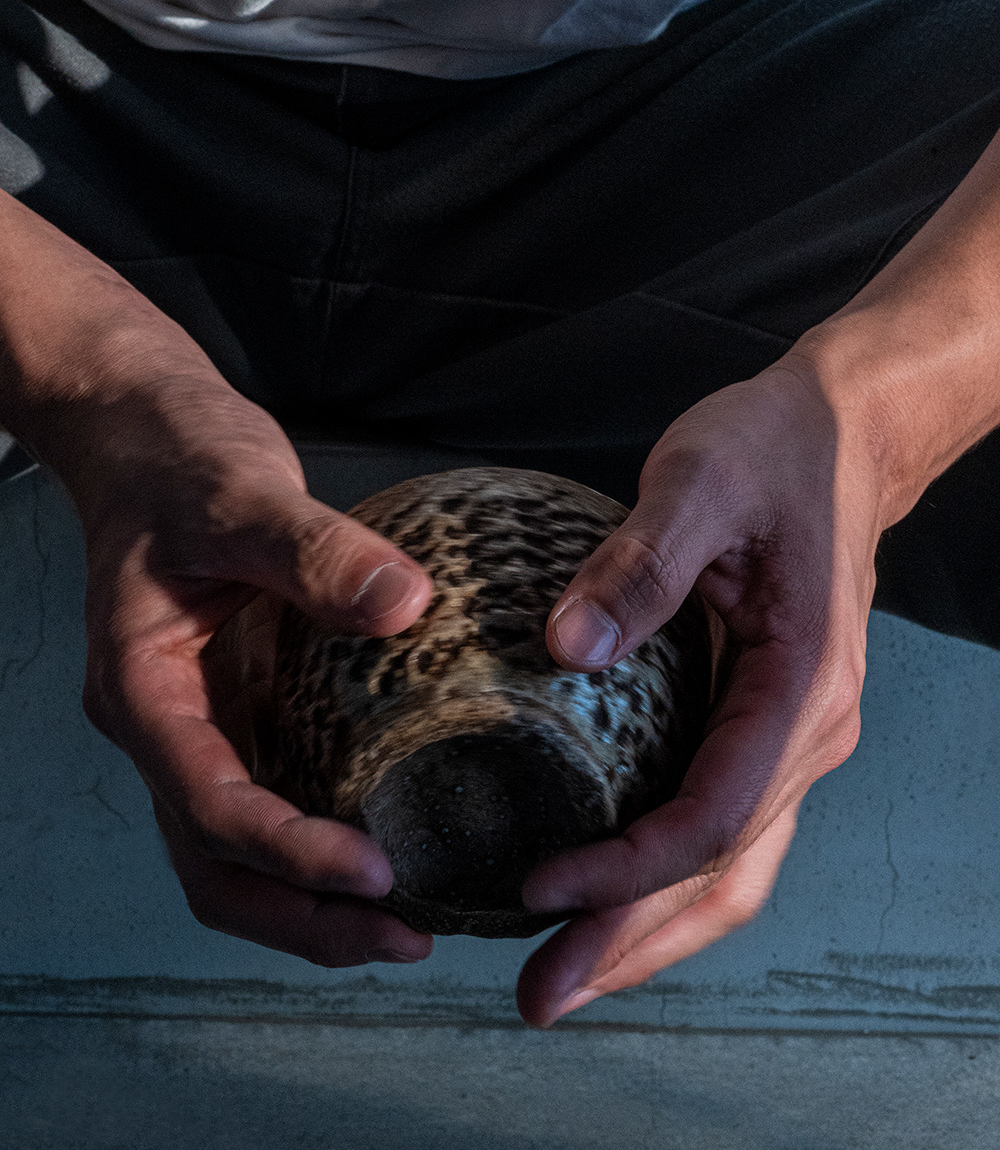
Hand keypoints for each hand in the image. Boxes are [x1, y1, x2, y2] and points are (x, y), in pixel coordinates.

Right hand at [58, 339, 437, 966]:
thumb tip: (404, 604)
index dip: (288, 852)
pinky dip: (312, 851)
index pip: (208, 802)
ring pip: (231, 855)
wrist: (149, 436)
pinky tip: (387, 849)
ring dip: (306, 905)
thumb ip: (315, 549)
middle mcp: (161, 724)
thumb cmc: (180, 460)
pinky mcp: (232, 712)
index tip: (374, 874)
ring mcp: (194, 725)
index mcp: (143, 685)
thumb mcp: (244, 491)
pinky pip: (262, 806)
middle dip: (301, 917)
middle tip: (405, 936)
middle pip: (214, 864)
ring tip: (403, 925)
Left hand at [519, 355, 880, 1024]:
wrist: (840, 432)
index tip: (538, 887)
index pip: (717, 813)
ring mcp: (790, 732)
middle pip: (726, 871)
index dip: (628, 867)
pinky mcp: (761, 719)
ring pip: (730, 866)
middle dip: (632, 942)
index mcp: (802, 683)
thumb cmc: (772, 451)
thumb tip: (562, 650)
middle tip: (537, 997)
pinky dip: (662, 876)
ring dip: (648, 929)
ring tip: (561, 976)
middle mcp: (807, 727)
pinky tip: (603, 891)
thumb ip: (637, 566)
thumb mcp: (698, 484)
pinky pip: (721, 824)